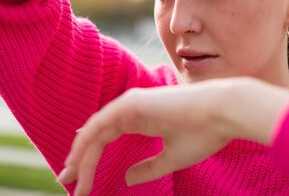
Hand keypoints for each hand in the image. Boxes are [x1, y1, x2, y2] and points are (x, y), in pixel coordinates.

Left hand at [58, 78, 288, 195]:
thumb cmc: (204, 134)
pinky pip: (101, 123)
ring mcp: (130, 104)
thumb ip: (148, 168)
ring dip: (80, 153)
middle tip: (66, 182)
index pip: (106, 140)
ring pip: (95, 130)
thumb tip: (126, 178)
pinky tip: (79, 158)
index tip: (81, 185)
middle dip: (79, 159)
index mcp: (141, 120)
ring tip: (69, 176)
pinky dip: (88, 140)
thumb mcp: (171, 159)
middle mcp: (132, 110)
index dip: (91, 162)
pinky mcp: (132, 103)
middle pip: (96, 135)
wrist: (222, 114)